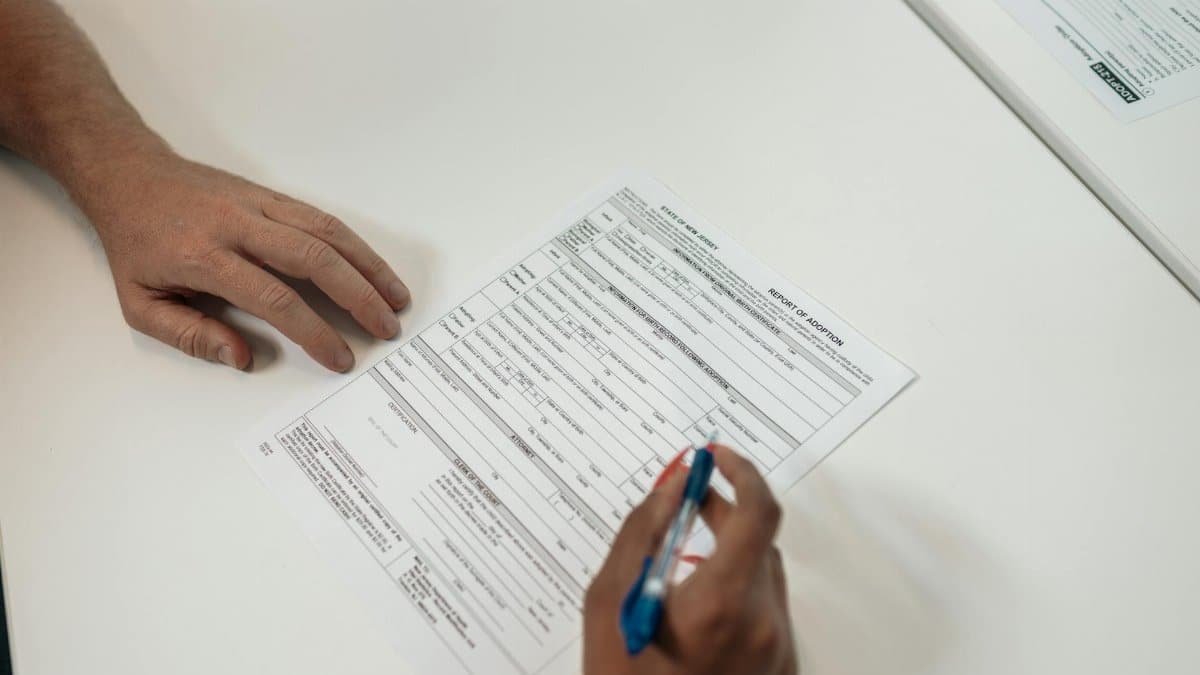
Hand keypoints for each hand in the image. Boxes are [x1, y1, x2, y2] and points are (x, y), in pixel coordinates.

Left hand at [76, 146, 409, 370]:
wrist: (130, 176)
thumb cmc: (137, 245)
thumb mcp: (140, 303)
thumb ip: (190, 335)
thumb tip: (242, 357)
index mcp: (204, 256)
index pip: (273, 297)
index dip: (313, 331)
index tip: (340, 357)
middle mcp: (238, 226)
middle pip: (313, 259)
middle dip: (358, 297)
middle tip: (386, 328)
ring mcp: (259, 206)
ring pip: (326, 233)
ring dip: (368, 267)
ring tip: (396, 299)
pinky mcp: (272, 196)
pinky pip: (322, 219)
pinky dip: (355, 245)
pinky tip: (374, 269)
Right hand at [583, 444, 796, 674]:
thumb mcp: (609, 602)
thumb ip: (642, 533)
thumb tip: (672, 484)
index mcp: (724, 604)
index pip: (759, 512)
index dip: (742, 472)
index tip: (715, 457)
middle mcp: (764, 625)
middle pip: (761, 541)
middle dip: (726, 511)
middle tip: (686, 499)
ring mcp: (778, 652)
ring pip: (766, 574)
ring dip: (732, 551)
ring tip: (683, 552)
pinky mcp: (781, 669)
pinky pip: (768, 610)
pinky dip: (738, 590)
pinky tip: (696, 602)